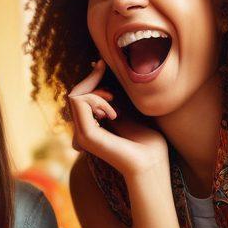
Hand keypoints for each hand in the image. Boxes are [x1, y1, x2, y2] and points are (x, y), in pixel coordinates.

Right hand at [67, 60, 168, 180]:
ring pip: (75, 96)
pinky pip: (80, 102)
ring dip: (95, 92)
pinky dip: (96, 99)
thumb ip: (112, 102)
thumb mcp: (128, 114)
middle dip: (91, 81)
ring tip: (113, 102)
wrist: (152, 164)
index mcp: (92, 128)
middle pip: (74, 94)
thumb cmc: (147, 144)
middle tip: (110, 89)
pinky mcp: (86, 135)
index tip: (100, 64)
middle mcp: (83, 131)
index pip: (79, 97)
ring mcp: (82, 134)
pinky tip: (112, 112)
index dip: (89, 79)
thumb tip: (101, 77)